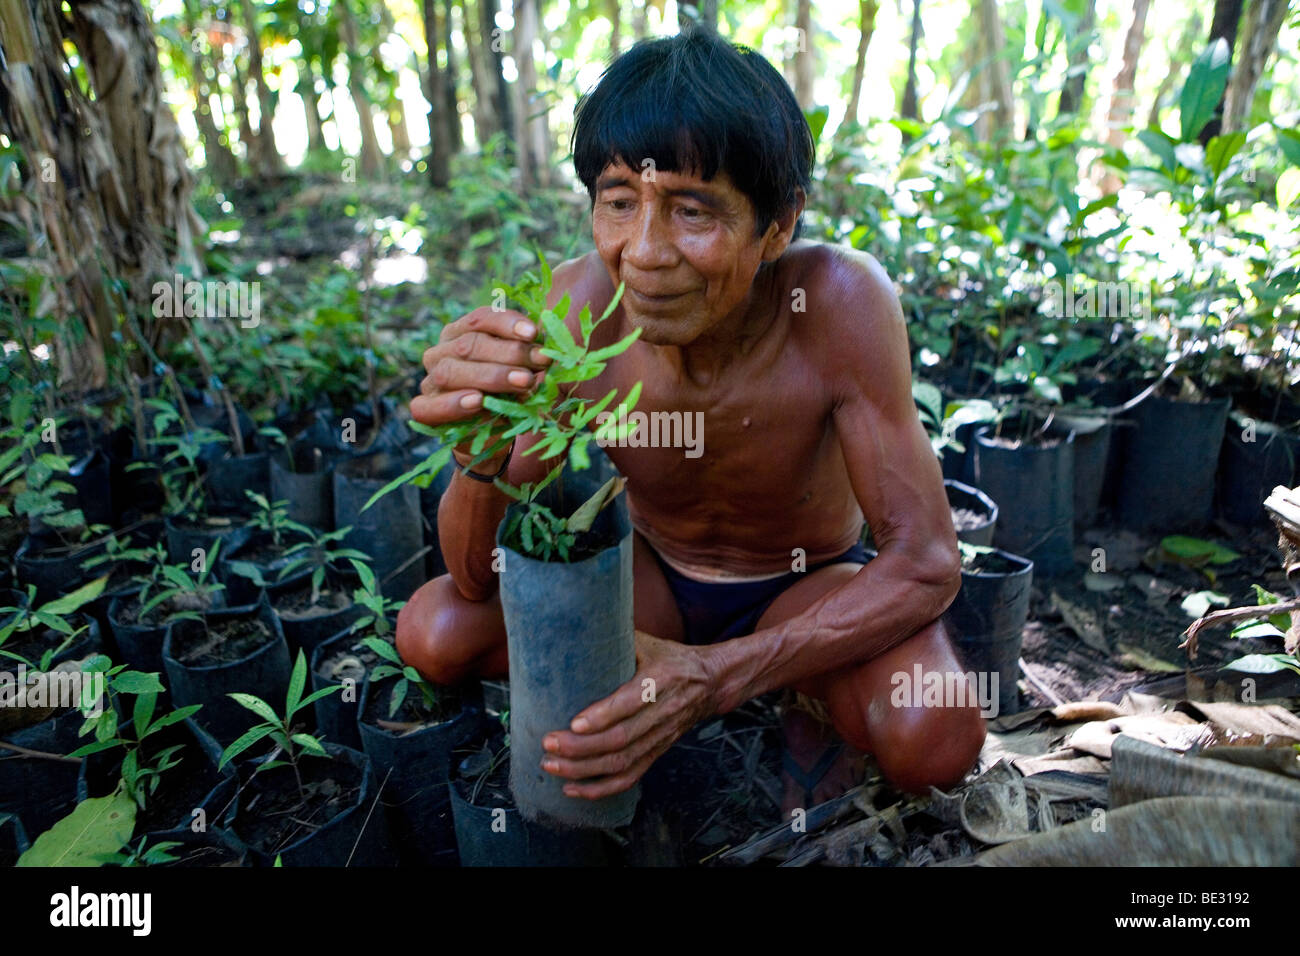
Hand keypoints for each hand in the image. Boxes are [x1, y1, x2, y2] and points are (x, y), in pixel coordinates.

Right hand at [410, 306, 550, 462]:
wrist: (489, 433)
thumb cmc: (506, 393)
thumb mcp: (521, 371)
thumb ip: (528, 358)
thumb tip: (547, 348)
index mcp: (461, 333)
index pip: (480, 318)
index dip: (507, 323)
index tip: (534, 332)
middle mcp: (441, 352)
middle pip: (470, 345)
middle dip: (510, 353)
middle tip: (540, 362)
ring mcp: (429, 380)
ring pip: (451, 371)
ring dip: (491, 376)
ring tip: (523, 381)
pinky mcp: (425, 409)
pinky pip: (429, 406)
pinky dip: (454, 403)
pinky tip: (477, 401)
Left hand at [539, 631, 719, 798]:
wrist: (710, 682)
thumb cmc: (670, 658)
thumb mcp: (647, 642)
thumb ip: (615, 638)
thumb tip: (573, 627)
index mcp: (660, 679)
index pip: (631, 702)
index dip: (603, 716)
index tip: (574, 723)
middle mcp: (662, 712)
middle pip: (621, 739)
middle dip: (581, 747)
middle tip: (549, 743)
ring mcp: (659, 738)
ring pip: (621, 762)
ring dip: (584, 769)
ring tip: (551, 765)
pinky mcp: (656, 753)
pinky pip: (629, 777)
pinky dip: (600, 788)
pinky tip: (573, 788)